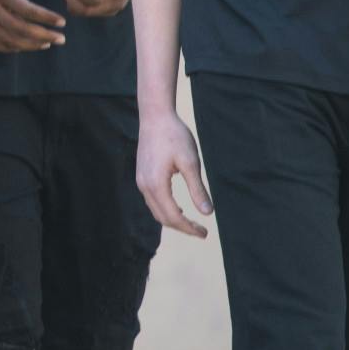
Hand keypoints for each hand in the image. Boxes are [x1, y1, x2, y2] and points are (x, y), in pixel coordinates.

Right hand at [0, 0, 64, 52]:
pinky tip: (21, 46)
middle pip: (21, 29)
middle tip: (61, 39)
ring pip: (8, 39)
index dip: (47, 18)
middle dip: (44, 35)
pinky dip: (9, 47)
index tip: (61, 22)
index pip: (28, 10)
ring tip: (45, 44)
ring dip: (29, 44)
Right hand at [136, 110, 211, 237]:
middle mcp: (144, 186)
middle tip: (201, 231)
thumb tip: (208, 213)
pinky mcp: (141, 175)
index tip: (205, 234)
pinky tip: (178, 208)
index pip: (173, 217)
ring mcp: (141, 181)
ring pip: (156, 211)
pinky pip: (153, 201)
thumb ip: (197, 189)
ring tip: (191, 222)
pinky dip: (165, 209)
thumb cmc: (175, 136)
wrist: (155, 116)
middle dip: (182, 227)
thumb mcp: (191, 162)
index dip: (189, 228)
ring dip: (173, 220)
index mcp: (156, 184)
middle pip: (162, 218)